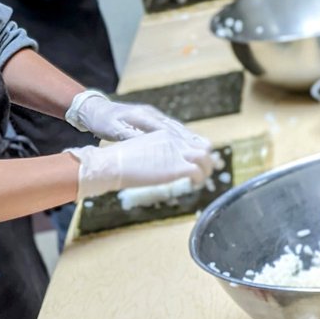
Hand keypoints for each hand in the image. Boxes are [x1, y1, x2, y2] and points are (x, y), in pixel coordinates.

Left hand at [66, 89, 209, 147]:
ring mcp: (151, 115)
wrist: (95, 109)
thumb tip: (143, 143)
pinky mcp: (150, 119)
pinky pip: (169, 128)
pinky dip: (180, 135)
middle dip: (190, 138)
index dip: (180, 139)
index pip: (165, 129)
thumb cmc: (102, 121)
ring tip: (203, 148)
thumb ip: (128, 135)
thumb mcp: (112, 130)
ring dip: (188, 137)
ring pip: (174, 127)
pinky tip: (187, 143)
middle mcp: (150, 114)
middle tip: (206, 149)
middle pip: (174, 127)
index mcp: (142, 116)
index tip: (192, 149)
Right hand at [67, 131, 213, 198]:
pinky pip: (198, 172)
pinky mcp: (177, 166)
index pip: (190, 139)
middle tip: (202, 172)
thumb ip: (155, 153)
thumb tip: (157, 164)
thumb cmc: (119, 161)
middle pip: (203, 146)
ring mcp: (177, 151)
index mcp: (164, 133)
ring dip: (206, 170)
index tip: (194, 163)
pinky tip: (193, 185)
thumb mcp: (140, 150)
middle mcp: (174, 139)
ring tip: (200, 180)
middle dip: (206, 160)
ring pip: (205, 157)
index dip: (196, 152)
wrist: (112, 164)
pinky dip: (199, 179)